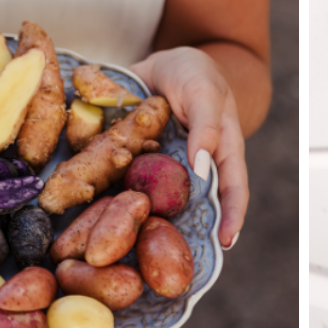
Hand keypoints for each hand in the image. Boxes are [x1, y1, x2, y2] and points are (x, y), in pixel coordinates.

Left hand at [131, 47, 245, 248]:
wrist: (165, 64)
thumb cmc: (195, 75)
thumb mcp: (204, 92)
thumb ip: (206, 127)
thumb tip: (200, 166)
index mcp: (219, 153)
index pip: (231, 190)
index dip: (231, 218)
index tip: (224, 244)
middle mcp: (191, 168)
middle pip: (191, 206)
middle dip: (181, 235)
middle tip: (169, 263)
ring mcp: (162, 167)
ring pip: (153, 200)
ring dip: (140, 221)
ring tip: (127, 249)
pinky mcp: (134, 159)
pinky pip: (123, 179)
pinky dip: (111, 194)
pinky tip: (95, 210)